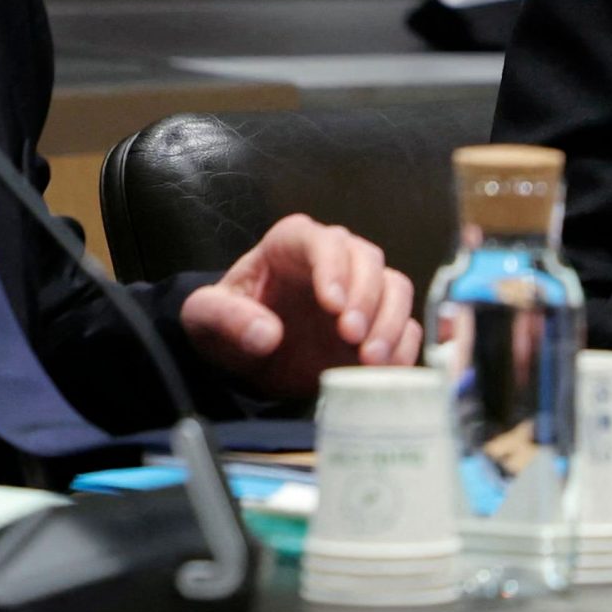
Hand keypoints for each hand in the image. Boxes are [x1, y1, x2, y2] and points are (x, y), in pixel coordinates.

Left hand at [180, 216, 422, 398]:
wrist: (248, 359)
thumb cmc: (227, 324)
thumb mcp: (205, 317)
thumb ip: (226, 318)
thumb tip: (265, 334)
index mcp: (291, 244)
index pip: (322, 241)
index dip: (333, 267)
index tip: (332, 305)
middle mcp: (335, 259)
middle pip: (368, 260)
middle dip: (366, 298)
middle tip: (352, 337)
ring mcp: (361, 292)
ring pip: (395, 287)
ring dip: (390, 321)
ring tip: (371, 359)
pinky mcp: (377, 325)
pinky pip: (406, 326)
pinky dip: (405, 347)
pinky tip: (389, 370)